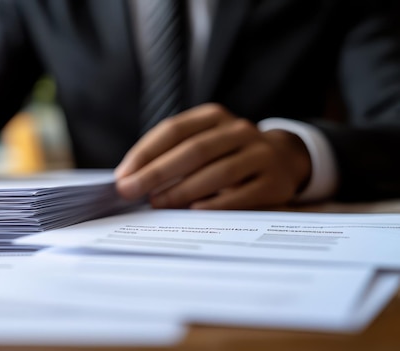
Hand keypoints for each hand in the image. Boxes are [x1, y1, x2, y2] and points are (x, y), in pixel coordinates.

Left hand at [115, 103, 311, 208]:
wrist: (283, 160)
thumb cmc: (226, 156)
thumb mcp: (204, 143)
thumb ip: (171, 156)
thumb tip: (129, 180)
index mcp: (215, 116)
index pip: (173, 130)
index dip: (144, 153)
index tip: (122, 176)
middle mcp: (239, 130)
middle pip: (193, 150)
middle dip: (156, 173)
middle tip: (130, 191)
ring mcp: (260, 155)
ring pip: (217, 172)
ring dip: (182, 190)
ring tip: (157, 203)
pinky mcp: (274, 182)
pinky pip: (241, 196)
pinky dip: (215, 205)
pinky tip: (193, 212)